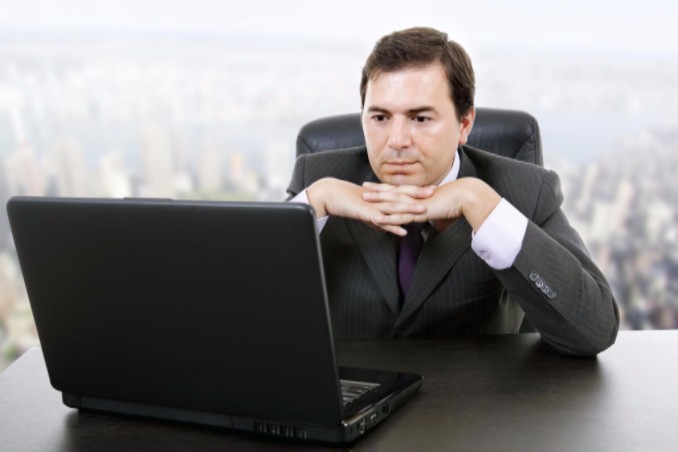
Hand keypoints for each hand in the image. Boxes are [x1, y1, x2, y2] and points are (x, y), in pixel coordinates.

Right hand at [306, 178, 429, 235]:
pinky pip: (383, 221)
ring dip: (409, 208)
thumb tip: (385, 229)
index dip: (415, 189)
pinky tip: (403, 231)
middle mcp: (379, 198)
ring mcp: (374, 205)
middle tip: (434, 192)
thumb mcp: (364, 212)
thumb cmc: (346, 202)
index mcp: (380, 195)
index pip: (401, 190)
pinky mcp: (367, 214)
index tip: (430, 188)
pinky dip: (394, 227)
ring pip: (394, 207)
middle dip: (418, 194)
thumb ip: (376, 220)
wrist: (331, 196)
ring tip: (424, 210)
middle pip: (401, 195)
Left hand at [362, 178, 500, 232]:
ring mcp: (416, 204)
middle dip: (377, 190)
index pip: (402, 191)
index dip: (389, 188)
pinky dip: (387, 218)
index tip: (379, 186)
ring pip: (393, 202)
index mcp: (421, 196)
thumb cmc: (459, 205)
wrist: (467, 197)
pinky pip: (400, 216)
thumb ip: (438, 221)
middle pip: (393, 193)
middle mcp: (416, 197)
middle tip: (363, 187)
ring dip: (377, 201)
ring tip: (363, 198)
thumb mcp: (445, 214)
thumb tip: (438, 228)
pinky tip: (376, 219)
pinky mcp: (419, 212)